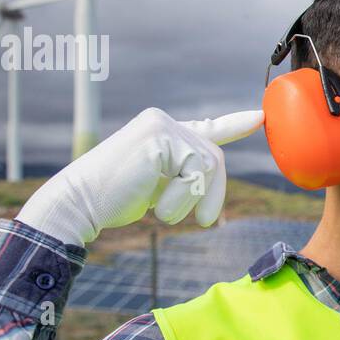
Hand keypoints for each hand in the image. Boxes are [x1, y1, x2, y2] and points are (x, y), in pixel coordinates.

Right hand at [16, 107, 263, 247]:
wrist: (79, 204)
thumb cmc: (114, 200)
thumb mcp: (157, 184)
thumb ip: (181, 173)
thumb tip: (208, 172)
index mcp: (161, 132)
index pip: (207, 128)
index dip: (235, 124)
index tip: (259, 117)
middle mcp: (163, 121)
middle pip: (215, 156)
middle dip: (215, 193)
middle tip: (206, 222)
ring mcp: (161, 126)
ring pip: (210, 164)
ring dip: (194, 199)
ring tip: (167, 214)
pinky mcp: (159, 138)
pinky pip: (195, 173)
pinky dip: (182, 199)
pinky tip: (158, 208)